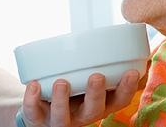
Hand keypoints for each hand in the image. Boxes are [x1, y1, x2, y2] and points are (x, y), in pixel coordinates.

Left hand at [21, 70, 139, 126]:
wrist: (42, 114)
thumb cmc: (73, 91)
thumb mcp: (91, 83)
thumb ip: (106, 67)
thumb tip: (134, 46)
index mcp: (99, 105)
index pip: (118, 101)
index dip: (127, 89)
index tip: (132, 72)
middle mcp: (82, 115)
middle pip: (93, 112)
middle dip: (95, 95)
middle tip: (96, 76)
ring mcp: (59, 120)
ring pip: (62, 117)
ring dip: (62, 100)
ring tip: (61, 82)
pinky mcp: (37, 119)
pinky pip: (33, 113)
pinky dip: (32, 100)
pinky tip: (34, 84)